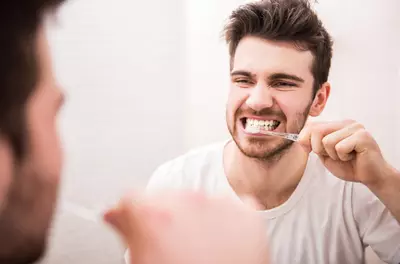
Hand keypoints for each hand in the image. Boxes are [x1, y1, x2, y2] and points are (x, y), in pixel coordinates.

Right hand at [104, 191, 268, 263]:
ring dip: (194, 218)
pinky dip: (225, 222)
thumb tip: (116, 216)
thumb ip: (126, 232)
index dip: (131, 214)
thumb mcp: (142, 263)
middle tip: (169, 246)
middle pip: (165, 197)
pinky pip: (230, 209)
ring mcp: (221, 206)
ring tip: (197, 250)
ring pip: (198, 200)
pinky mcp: (247, 215)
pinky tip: (220, 244)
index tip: (134, 222)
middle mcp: (188, 202)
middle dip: (162, 216)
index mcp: (155, 214)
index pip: (131, 198)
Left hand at [298, 120, 390, 185]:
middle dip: (318, 148)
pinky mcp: (363, 136)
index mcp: (336, 125)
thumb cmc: (349, 165)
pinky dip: (343, 157)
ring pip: (327, 140)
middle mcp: (346, 123)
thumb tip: (300, 138)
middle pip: (317, 130)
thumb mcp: (325, 154)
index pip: (312, 125)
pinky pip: (340, 147)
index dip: (304, 139)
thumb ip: (314, 144)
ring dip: (333, 155)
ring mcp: (355, 128)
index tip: (310, 150)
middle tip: (332, 156)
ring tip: (345, 157)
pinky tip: (353, 157)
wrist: (370, 176)